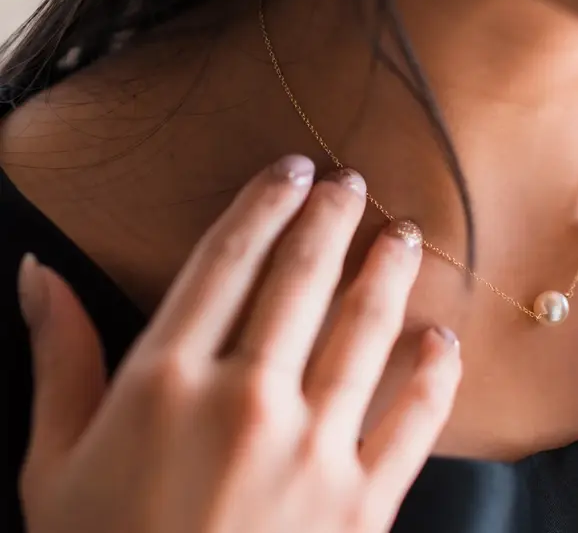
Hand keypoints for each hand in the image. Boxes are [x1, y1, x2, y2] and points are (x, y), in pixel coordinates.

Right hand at [17, 157, 460, 532]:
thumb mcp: (52, 467)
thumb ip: (58, 361)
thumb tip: (38, 273)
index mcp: (165, 382)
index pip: (225, 260)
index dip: (264, 204)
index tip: (290, 171)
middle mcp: (245, 401)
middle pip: (301, 279)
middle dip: (331, 219)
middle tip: (352, 184)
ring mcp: (312, 451)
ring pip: (365, 331)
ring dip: (389, 273)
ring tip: (403, 235)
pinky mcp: (362, 504)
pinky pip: (414, 421)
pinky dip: (435, 374)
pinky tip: (443, 340)